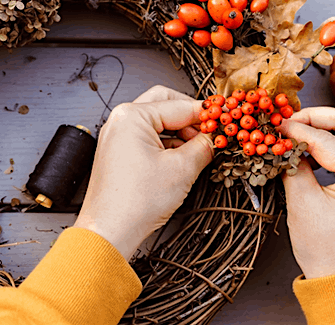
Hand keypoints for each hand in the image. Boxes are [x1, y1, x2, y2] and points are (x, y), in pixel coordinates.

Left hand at [73, 86, 213, 260]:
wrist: (110, 231)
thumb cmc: (134, 202)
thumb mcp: (182, 169)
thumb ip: (204, 146)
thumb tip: (215, 137)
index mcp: (132, 116)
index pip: (179, 105)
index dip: (206, 115)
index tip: (225, 120)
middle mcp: (120, 120)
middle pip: (165, 104)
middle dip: (190, 118)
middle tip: (211, 132)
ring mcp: (117, 136)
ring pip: (157, 121)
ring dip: (179, 132)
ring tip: (199, 150)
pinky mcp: (118, 152)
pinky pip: (147, 137)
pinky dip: (166, 144)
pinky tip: (182, 159)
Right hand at [278, 107, 334, 278]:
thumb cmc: (325, 248)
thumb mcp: (302, 202)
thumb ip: (292, 164)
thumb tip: (281, 139)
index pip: (326, 138)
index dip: (295, 129)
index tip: (272, 125)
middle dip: (315, 117)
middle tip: (286, 124)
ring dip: (324, 126)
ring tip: (295, 133)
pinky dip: (332, 140)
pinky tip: (309, 147)